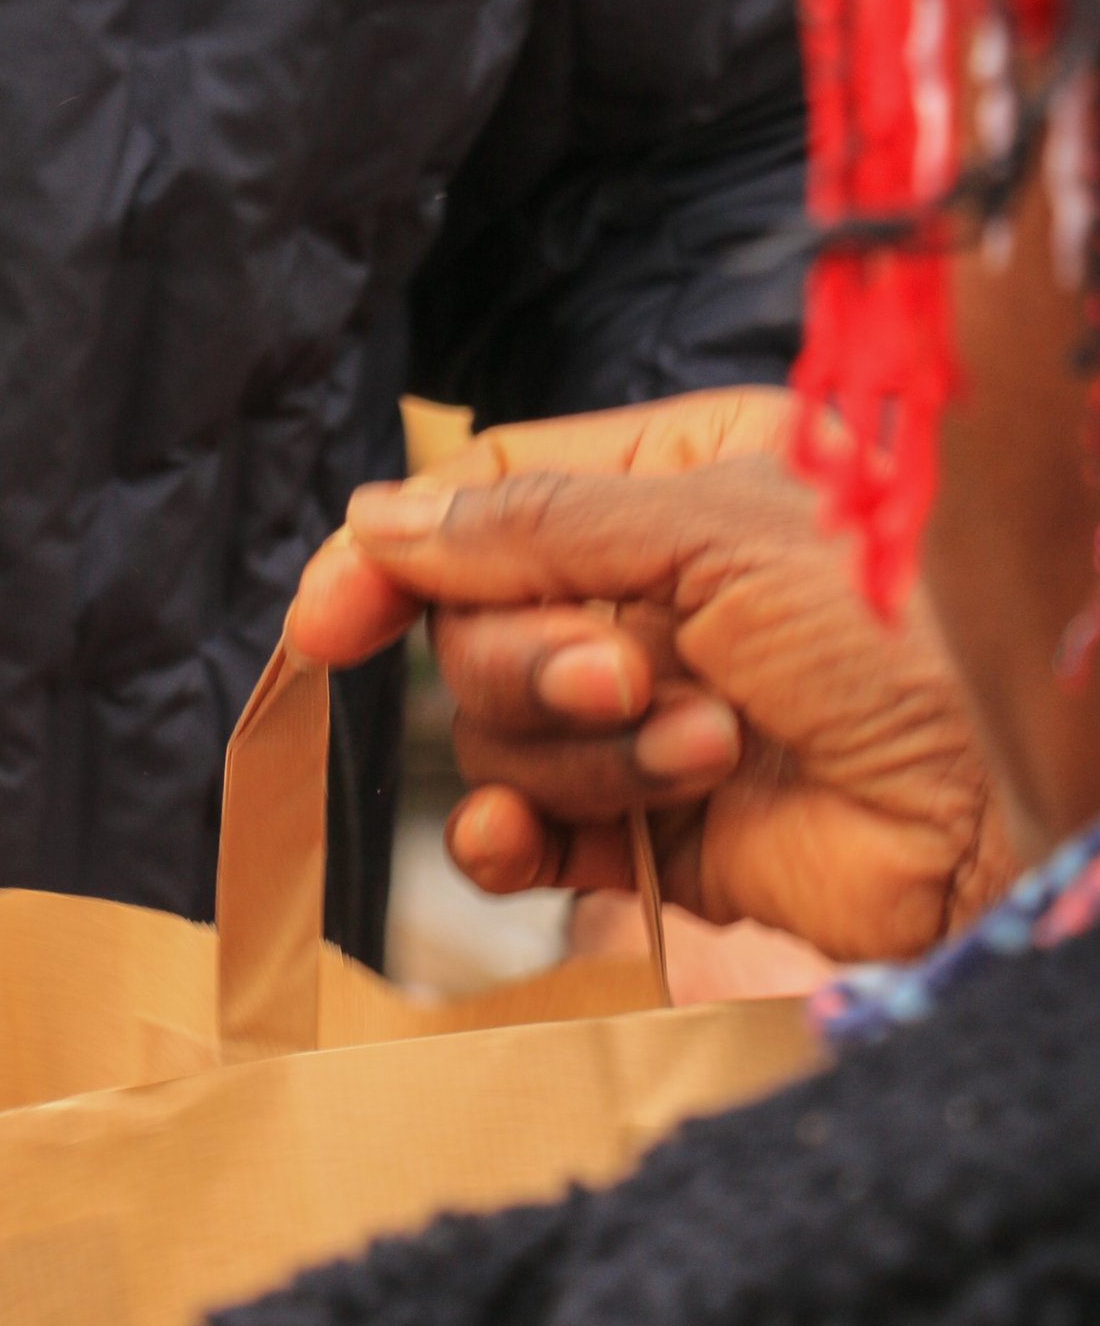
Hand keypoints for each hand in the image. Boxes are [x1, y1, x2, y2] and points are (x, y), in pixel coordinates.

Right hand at [286, 399, 1016, 963]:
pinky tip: (533, 847)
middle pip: (475, 621)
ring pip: (496, 730)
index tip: (335, 618)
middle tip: (632, 677)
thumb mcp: (715, 530)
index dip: (399, 557)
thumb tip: (378, 523)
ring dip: (582, 750)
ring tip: (703, 749)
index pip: (486, 498)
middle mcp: (648, 590)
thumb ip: (535, 523)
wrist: (991, 814)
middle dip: (535, 661)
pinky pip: (517, 833)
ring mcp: (641, 712)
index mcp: (673, 479)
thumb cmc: (894, 634)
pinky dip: (510, 840)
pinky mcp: (643, 830)